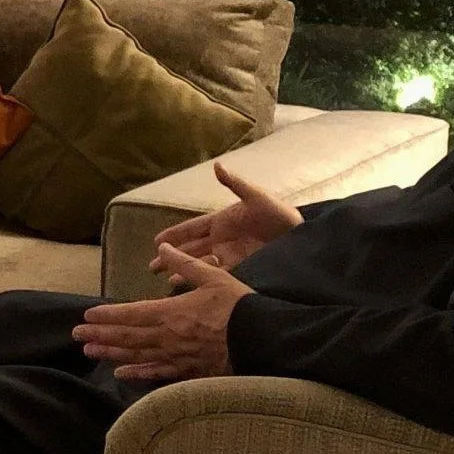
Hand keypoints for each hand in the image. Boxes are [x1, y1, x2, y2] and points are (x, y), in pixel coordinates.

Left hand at [75, 245, 250, 382]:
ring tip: (90, 352)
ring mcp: (175, 356)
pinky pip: (157, 374)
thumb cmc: (239, 306)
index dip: (107, 316)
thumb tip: (162, 249)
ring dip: (111, 353)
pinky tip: (121, 374)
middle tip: (77, 336)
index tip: (87, 317)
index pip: (130, 314)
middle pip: (126, 337)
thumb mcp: (213, 277)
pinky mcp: (187, 371)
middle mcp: (167, 336)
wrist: (261, 339)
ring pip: (136, 355)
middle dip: (100, 335)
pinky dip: (137, 374)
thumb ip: (185, 264)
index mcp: (171, 312)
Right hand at [152, 163, 300, 280]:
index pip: (192, 228)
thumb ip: (236, 184)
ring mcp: (230, 255)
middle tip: (151, 267)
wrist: (302, 240)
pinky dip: (201, 280)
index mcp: (223, 221)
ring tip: (164, 280)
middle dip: (171, 256)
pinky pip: (215, 275)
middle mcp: (222, 239)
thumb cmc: (280, 215)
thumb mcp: (258, 197)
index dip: (175, 234)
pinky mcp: (240, 269)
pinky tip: (188, 288)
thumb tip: (217, 165)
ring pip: (200, 264)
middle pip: (191, 249)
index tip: (155, 240)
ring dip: (182, 271)